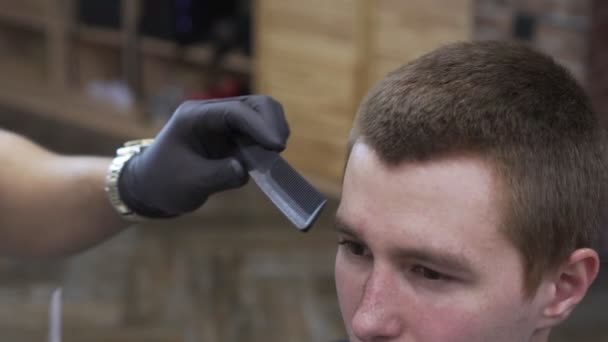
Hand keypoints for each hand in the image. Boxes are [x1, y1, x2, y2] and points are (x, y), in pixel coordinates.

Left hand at [118, 95, 289, 216]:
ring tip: (275, 155)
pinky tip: (270, 157)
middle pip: (253, 104)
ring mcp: (223, 122)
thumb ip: (218, 176)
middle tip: (279, 150)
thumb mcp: (189, 183)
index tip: (276, 146)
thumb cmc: (164, 183)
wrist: (151, 187)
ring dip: (273, 130)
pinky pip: (259, 130)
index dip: (259, 125)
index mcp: (195, 116)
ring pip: (261, 114)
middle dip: (272, 123)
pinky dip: (269, 140)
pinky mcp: (232, 135)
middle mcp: (212, 113)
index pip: (234, 111)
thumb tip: (244, 171)